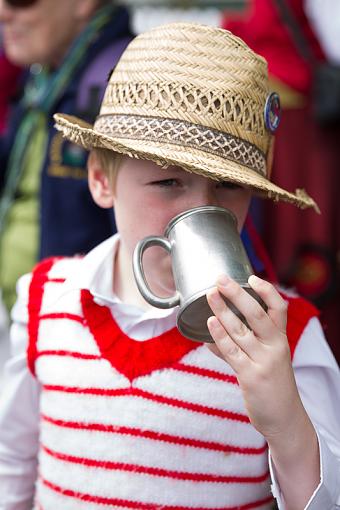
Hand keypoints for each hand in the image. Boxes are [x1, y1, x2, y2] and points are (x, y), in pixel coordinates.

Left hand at [206, 274, 305, 440]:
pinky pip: (230, 351)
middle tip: (220, 280)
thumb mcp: (268, 358)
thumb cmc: (272, 385)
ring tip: (210, 296)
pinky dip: (218, 337)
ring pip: (239, 330)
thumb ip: (244, 343)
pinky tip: (209, 325)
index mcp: (280, 339)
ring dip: (222, 311)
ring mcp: (263, 361)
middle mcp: (275, 347)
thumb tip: (215, 328)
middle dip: (237, 294)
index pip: (279, 308)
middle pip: (257, 314)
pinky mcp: (251, 376)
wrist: (284, 418)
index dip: (266, 290)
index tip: (251, 277)